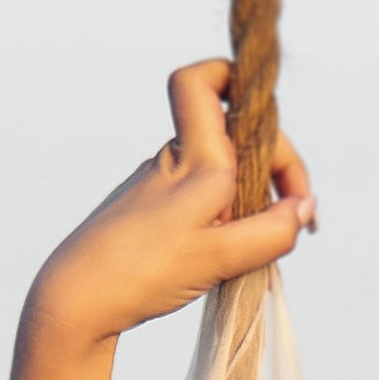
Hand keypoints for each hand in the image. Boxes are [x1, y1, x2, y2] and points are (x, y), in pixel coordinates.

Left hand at [23, 60, 315, 352]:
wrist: (75, 302)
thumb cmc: (141, 272)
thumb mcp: (219, 257)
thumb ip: (270, 231)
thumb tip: (303, 209)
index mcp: (193, 157)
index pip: (202, 81)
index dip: (233, 77)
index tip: (267, 123)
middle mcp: (176, 161)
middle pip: (236, 134)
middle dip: (274, 167)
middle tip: (291, 221)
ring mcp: (163, 187)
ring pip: (223, 170)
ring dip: (253, 199)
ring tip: (256, 250)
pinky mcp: (153, 213)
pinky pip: (205, 200)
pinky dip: (228, 220)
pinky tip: (227, 259)